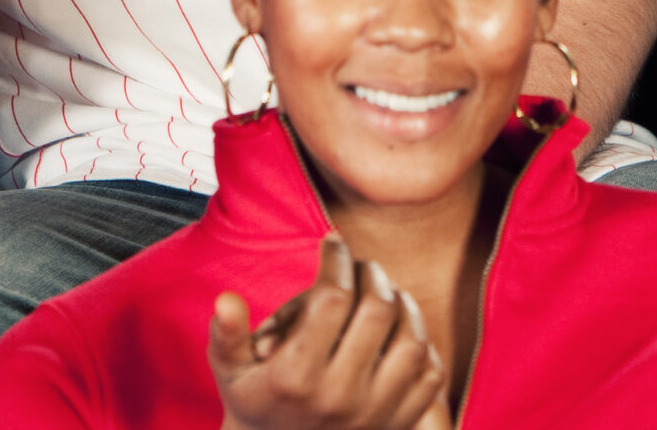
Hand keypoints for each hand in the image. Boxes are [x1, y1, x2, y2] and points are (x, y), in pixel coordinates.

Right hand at [210, 234, 445, 429]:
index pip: (332, 298)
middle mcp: (339, 396)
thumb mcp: (230, 373)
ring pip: (411, 341)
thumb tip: (226, 298)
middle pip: (378, 310)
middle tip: (362, 266)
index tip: (333, 243)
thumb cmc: (255, 403)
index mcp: (296, 376)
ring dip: (404, 305)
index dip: (336, 260)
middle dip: (372, 275)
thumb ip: (227, 334)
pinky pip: (429, 376)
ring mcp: (373, 414)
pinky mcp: (397, 425)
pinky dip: (424, 345)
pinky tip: (403, 329)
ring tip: (387, 292)